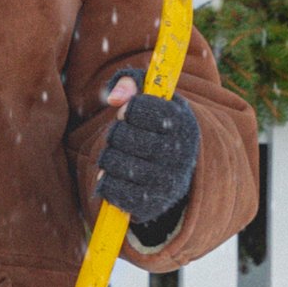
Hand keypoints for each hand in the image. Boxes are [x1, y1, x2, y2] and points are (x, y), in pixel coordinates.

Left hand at [94, 80, 200, 232]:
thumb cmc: (155, 125)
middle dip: (114, 134)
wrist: (176, 167)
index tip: (127, 112)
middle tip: (118, 134)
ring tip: (114, 154)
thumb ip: (130, 82)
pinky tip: (110, 174)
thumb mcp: (149, 97)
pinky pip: (116, 192)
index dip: (129, 109)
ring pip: (119, 165)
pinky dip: (105, 182)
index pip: (144, 109)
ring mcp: (168, 182)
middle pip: (126, 137)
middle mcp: (180, 154)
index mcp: (182, 122)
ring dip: (107, 157)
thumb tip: (114, 98)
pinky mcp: (153, 205)